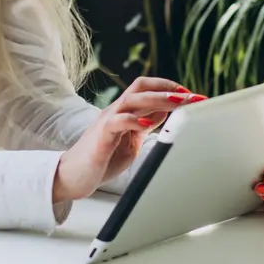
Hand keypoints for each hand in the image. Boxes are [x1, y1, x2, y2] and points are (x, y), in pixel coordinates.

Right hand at [53, 77, 206, 203]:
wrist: (72, 177)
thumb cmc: (102, 159)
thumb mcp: (131, 139)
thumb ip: (145, 124)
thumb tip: (167, 111)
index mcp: (124, 112)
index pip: (145, 88)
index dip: (167, 86)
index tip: (190, 94)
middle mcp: (115, 111)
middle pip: (141, 88)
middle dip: (168, 89)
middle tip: (192, 96)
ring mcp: (106, 121)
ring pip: (131, 99)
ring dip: (157, 99)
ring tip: (177, 102)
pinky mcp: (100, 137)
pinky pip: (117, 121)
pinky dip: (134, 120)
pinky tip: (148, 124)